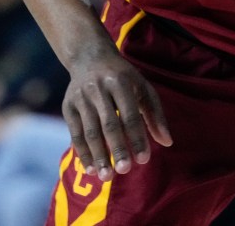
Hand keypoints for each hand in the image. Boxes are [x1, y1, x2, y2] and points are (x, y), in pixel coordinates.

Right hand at [63, 46, 171, 181]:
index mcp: (121, 82)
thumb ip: (155, 114)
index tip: (143, 160)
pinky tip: (90, 169)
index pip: (130, 114)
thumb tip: (167, 142)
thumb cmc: (123, 77)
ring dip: (98, 155)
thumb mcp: (143, 87)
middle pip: (108, 123)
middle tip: (124, 171)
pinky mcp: (68, 106)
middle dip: (116, 148)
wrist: (89, 57)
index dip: (137, 137)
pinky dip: (83, 152)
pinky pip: (75, 133)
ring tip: (107, 176)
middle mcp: (99, 88)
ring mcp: (81, 97)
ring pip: (90, 131)